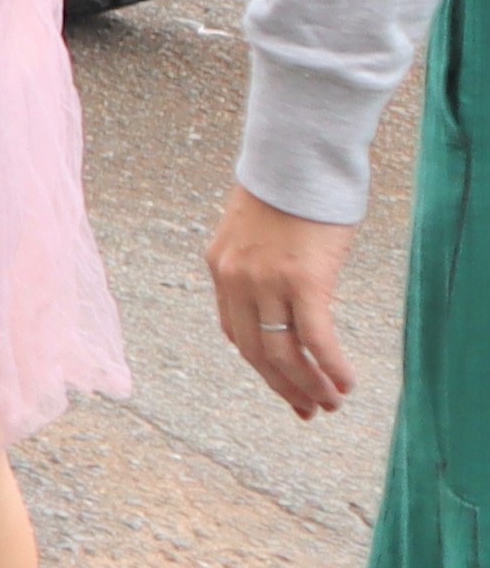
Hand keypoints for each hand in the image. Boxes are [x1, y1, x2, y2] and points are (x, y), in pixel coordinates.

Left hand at [209, 184, 358, 419]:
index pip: (236, 333)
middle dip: (283, 386)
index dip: (261, 366)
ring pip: (284, 352)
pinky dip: (330, 366)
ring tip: (330, 403)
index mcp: (221, 269)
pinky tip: (345, 383)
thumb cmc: (285, 192)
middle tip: (308, 410)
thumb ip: (260, 268)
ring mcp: (267, 282)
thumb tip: (285, 301)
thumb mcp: (256, 233)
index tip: (283, 388)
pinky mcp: (302, 280)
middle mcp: (236, 280)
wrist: (295, 158)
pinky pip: (315, 337)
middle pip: (256, 351)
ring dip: (309, 385)